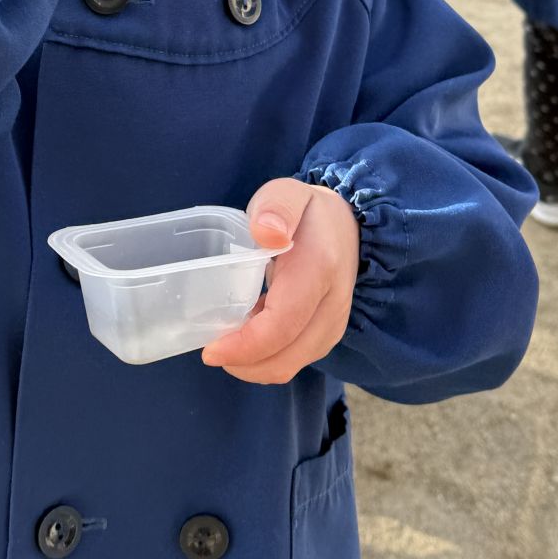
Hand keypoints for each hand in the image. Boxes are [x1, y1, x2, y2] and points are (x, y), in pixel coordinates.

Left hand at [201, 178, 359, 383]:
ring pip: (289, 365)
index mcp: (318, 269)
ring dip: (253, 363)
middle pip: (285, 358)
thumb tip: (266, 232)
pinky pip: (295, 359)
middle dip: (242, 364)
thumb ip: (277, 207)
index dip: (243, 347)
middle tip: (211, 346)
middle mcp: (333, 305)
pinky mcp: (329, 334)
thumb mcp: (288, 193)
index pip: (281, 326)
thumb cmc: (307, 211)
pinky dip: (267, 357)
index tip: (209, 350)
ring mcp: (334, 324)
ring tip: (229, 337)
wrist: (348, 224)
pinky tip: (250, 333)